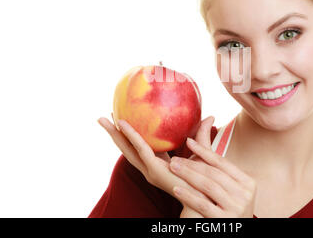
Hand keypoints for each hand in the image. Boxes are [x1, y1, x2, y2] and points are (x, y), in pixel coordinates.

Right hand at [97, 113, 214, 215]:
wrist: (209, 195)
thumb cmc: (206, 177)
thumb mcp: (201, 151)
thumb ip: (201, 134)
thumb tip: (209, 115)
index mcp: (158, 164)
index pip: (139, 148)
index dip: (129, 135)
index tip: (121, 120)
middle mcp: (150, 168)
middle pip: (127, 149)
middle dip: (114, 134)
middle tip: (102, 118)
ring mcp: (150, 170)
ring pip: (128, 149)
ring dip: (115, 134)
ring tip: (103, 119)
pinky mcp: (154, 170)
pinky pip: (140, 149)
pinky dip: (130, 136)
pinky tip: (122, 124)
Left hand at [170, 130, 256, 217]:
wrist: (238, 232)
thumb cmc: (231, 210)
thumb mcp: (234, 190)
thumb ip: (222, 173)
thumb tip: (203, 148)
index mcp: (248, 183)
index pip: (222, 163)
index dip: (204, 151)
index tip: (188, 142)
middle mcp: (245, 194)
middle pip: (214, 173)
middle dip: (192, 164)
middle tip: (175, 159)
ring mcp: (236, 208)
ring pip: (208, 186)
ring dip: (188, 175)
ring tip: (173, 168)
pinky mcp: (225, 220)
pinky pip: (203, 204)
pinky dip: (188, 195)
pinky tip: (176, 188)